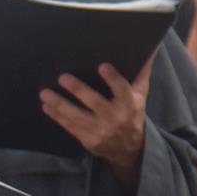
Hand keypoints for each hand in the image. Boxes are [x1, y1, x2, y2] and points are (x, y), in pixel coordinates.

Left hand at [40, 58, 151, 187]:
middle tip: (63, 77)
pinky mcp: (88, 139)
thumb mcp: (140, 94)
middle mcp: (115, 117)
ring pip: (77, 116)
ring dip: (60, 104)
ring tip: (44, 93)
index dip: (113, 79)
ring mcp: (100, 130)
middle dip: (78, 90)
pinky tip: (46, 106)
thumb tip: (152, 47)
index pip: (122, 89)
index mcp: (130, 103)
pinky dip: (57, 116)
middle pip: (95, 102)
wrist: (129, 148)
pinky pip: (70, 126)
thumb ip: (142, 71)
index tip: (102, 66)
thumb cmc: (133, 112)